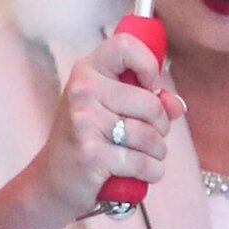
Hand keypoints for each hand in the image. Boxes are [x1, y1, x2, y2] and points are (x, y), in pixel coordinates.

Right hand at [38, 26, 184, 221]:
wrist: (52, 182)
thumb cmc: (87, 141)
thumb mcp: (111, 111)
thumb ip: (148, 101)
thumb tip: (176, 105)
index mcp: (87, 71)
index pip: (125, 45)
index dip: (149, 65)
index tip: (149, 87)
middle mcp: (82, 91)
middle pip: (150, 103)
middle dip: (161, 126)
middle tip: (150, 136)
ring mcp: (84, 122)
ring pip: (150, 136)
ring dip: (157, 153)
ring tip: (143, 156)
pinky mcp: (91, 154)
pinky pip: (143, 162)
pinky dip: (151, 173)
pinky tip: (141, 174)